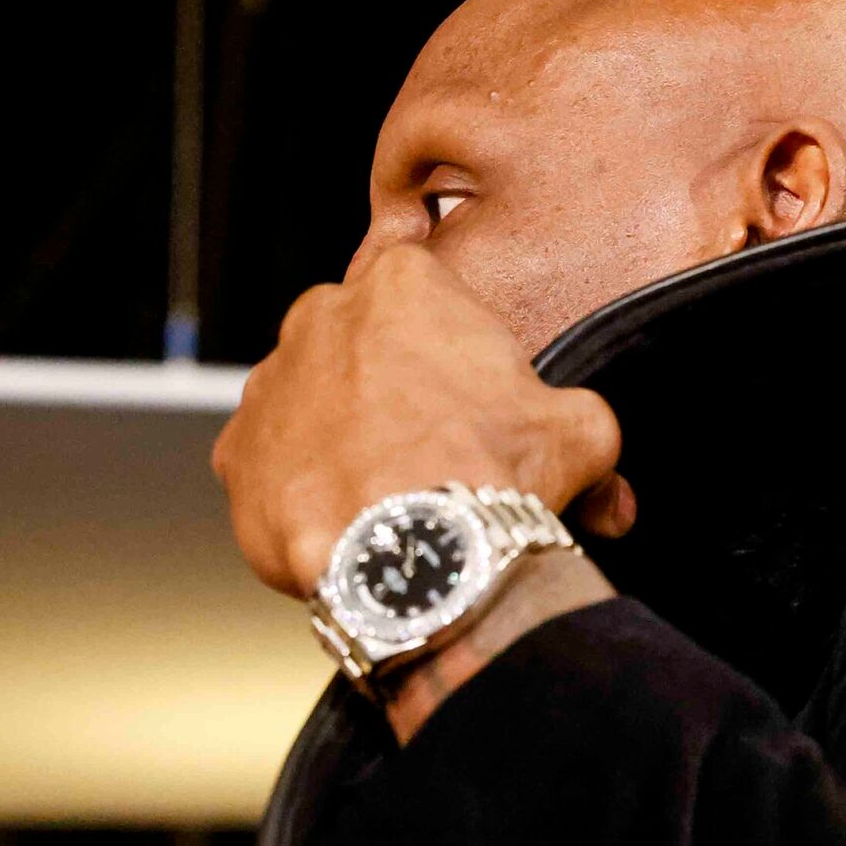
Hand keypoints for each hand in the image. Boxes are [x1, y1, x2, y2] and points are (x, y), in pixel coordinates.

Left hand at [213, 234, 631, 600]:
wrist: (414, 563)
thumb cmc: (493, 479)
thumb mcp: (578, 433)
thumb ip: (582, 431)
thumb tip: (610, 498)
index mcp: (400, 284)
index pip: (414, 282)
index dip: (441, 338)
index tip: (456, 382)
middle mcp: (319, 318)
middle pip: (355, 341)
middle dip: (385, 384)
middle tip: (427, 443)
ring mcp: (268, 385)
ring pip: (308, 401)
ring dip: (338, 435)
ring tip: (384, 490)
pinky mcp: (235, 454)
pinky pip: (267, 463)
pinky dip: (298, 487)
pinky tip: (340, 519)